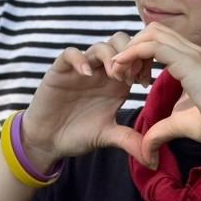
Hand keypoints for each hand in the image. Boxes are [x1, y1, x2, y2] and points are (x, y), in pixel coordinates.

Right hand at [21, 32, 150, 169]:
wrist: (48, 141)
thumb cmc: (79, 134)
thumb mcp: (107, 136)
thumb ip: (129, 140)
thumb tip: (152, 159)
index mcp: (117, 82)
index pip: (136, 56)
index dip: (144, 62)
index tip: (145, 82)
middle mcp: (102, 71)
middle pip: (121, 42)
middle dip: (130, 54)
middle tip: (130, 76)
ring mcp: (82, 69)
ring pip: (100, 45)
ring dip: (111, 56)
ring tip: (113, 75)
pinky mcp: (61, 71)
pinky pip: (70, 54)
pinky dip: (80, 59)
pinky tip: (87, 74)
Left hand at [111, 23, 200, 164]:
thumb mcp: (180, 125)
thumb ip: (161, 131)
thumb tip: (146, 153)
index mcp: (191, 59)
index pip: (159, 41)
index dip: (140, 54)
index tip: (131, 78)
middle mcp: (190, 50)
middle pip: (153, 31)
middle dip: (133, 47)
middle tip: (123, 72)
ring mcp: (190, 52)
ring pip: (151, 34)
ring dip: (131, 49)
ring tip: (121, 71)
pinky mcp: (187, 60)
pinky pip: (153, 46)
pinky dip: (133, 53)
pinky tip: (124, 68)